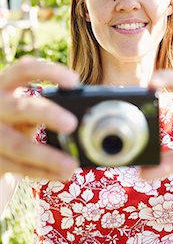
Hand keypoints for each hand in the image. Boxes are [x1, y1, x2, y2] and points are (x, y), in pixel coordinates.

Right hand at [0, 56, 78, 179]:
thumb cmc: (17, 124)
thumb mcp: (28, 110)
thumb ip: (48, 107)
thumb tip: (93, 113)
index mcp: (5, 86)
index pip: (24, 70)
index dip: (49, 72)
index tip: (75, 82)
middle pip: (20, 107)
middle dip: (48, 115)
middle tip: (73, 123)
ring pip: (18, 145)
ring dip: (48, 156)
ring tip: (72, 165)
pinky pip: (17, 167)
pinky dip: (42, 171)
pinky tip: (61, 174)